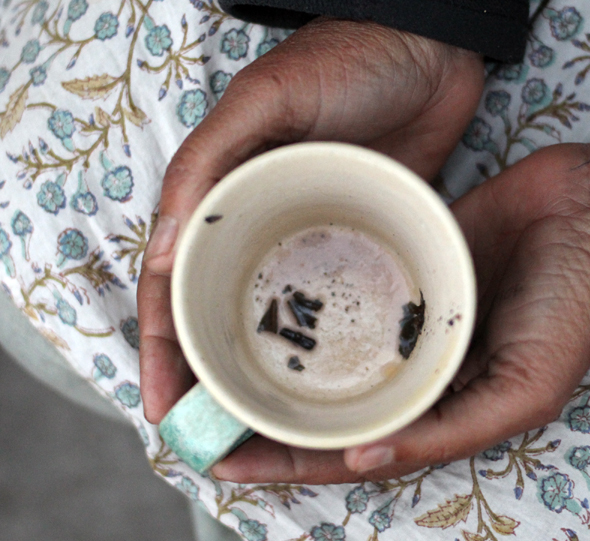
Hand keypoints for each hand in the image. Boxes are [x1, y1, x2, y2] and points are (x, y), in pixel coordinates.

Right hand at [138, 19, 484, 423]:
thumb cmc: (345, 63)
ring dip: (256, 377)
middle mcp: (254, 231)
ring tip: (262, 434)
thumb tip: (158, 252)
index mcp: (219, 199)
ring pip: (270, 325)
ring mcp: (306, 246)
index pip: (171, 288)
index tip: (167, 413)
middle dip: (205, 381)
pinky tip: (323, 390)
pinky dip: (317, 351)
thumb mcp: (266, 99)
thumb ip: (207, 161)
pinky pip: (329, 309)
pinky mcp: (356, 249)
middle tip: (214, 442)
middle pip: (214, 318)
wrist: (432, 50)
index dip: (162, 353)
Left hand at [213, 127, 589, 483]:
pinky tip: (259, 308)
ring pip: (326, 355)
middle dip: (264, 419)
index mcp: (437, 409)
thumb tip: (361, 459)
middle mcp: (411, 371)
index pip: (345, 448)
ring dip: (274, 366)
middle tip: (196, 416)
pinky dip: (305, 311)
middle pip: (324, 406)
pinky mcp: (399, 269)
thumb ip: (447, 431)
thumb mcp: (523, 389)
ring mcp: (402, 320)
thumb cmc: (573, 306)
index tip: (220, 463)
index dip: (285, 462)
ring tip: (211, 367)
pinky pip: (342, 296)